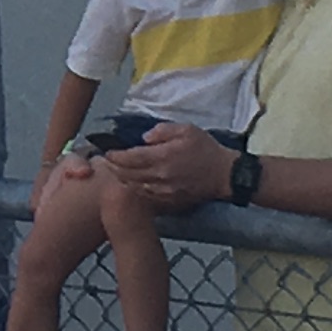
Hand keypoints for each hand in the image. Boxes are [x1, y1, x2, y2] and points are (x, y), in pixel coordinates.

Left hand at [101, 121, 234, 208]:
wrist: (224, 175)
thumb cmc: (205, 149)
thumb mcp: (186, 130)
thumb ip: (162, 131)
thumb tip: (143, 138)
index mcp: (162, 157)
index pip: (129, 158)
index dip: (114, 155)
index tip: (107, 151)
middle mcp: (159, 176)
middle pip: (127, 175)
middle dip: (113, 168)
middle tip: (108, 161)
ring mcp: (163, 191)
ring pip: (133, 187)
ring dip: (122, 179)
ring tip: (117, 171)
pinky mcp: (168, 201)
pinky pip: (145, 196)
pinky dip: (134, 189)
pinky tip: (133, 182)